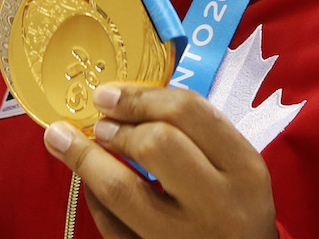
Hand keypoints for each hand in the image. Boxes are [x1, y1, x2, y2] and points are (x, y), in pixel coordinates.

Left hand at [43, 82, 276, 238]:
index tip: (107, 94)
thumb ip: (193, 133)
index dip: (138, 96)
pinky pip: (112, 228)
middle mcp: (220, 206)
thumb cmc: (236, 207)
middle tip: (100, 123)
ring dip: (87, 159)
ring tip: (73, 143)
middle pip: (156, 144)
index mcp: (244, 170)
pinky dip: (94, 200)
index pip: (188, 111)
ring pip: (122, 191)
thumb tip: (121, 100)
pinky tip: (89, 184)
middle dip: (118, 127)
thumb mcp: (235, 167)